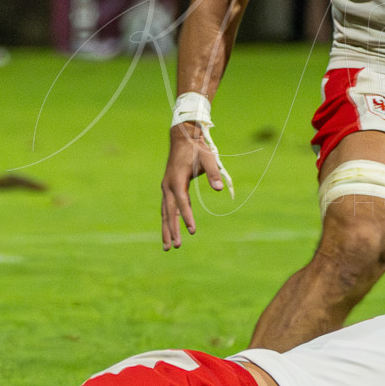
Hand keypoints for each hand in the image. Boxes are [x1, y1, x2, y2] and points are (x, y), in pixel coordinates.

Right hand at [160, 122, 229, 248]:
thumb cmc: (197, 149)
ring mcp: (166, 188)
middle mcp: (168, 186)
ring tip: (168, 247)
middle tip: (176, 246)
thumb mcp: (208, 158)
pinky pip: (166, 208)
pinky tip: (170, 230)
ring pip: (165, 212)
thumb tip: (220, 189)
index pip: (182, 203)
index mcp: (177, 180)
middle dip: (172, 230)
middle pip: (169, 212)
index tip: (192, 231)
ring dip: (166, 229)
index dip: (187, 217)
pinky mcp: (167, 188)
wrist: (182, 138)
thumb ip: (214, 173)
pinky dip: (167, 220)